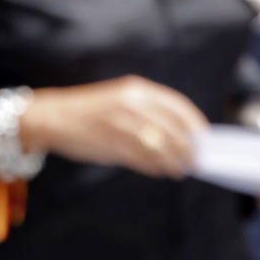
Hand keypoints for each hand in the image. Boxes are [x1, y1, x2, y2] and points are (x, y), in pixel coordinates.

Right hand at [23, 76, 207, 179]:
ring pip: (162, 149)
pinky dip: (157, 168)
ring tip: (180, 169)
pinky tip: (161, 170)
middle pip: (174, 131)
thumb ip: (148, 111)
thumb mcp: (120, 99)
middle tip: (195, 159)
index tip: (204, 137)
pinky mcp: (114, 146)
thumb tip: (181, 133)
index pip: (177, 106)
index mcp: (136, 89)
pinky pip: (145, 161)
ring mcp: (123, 126)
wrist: (55, 117)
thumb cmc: (91, 110)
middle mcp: (132, 105)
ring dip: (175, 162)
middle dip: (188, 148)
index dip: (194, 123)